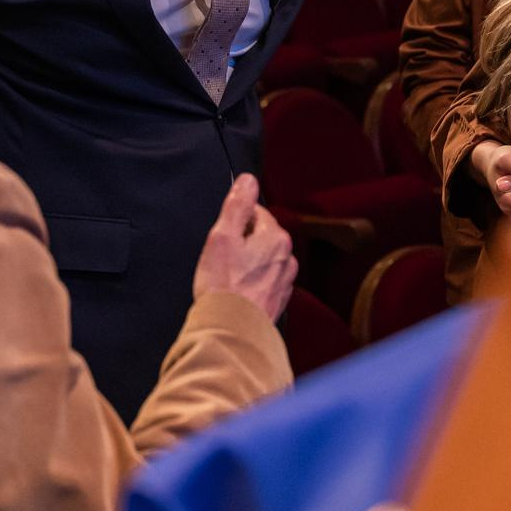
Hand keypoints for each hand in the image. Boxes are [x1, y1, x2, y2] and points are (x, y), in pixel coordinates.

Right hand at [193, 174, 296, 321]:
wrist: (232, 330)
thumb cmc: (224, 286)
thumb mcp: (222, 236)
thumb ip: (237, 204)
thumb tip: (248, 180)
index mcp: (276, 238)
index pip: (256, 213)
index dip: (235, 222)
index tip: (223, 237)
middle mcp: (287, 257)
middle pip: (261, 236)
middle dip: (242, 242)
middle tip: (223, 258)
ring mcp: (285, 280)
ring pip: (264, 259)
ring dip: (248, 263)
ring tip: (229, 277)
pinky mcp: (279, 299)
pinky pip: (264, 281)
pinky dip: (252, 282)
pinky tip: (237, 291)